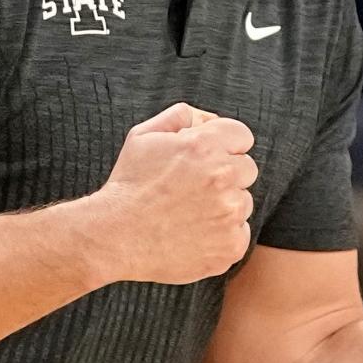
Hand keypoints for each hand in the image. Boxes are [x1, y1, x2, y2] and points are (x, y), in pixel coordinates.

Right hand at [94, 103, 256, 283]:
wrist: (115, 236)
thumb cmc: (129, 185)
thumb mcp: (144, 136)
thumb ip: (180, 117)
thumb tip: (208, 119)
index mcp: (204, 145)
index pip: (242, 136)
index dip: (225, 146)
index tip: (209, 160)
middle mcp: (222, 176)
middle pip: (247, 169)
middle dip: (226, 175)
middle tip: (195, 189)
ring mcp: (229, 213)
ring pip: (243, 203)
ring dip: (224, 206)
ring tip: (189, 214)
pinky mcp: (231, 245)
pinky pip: (240, 234)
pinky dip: (222, 236)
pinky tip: (194, 234)